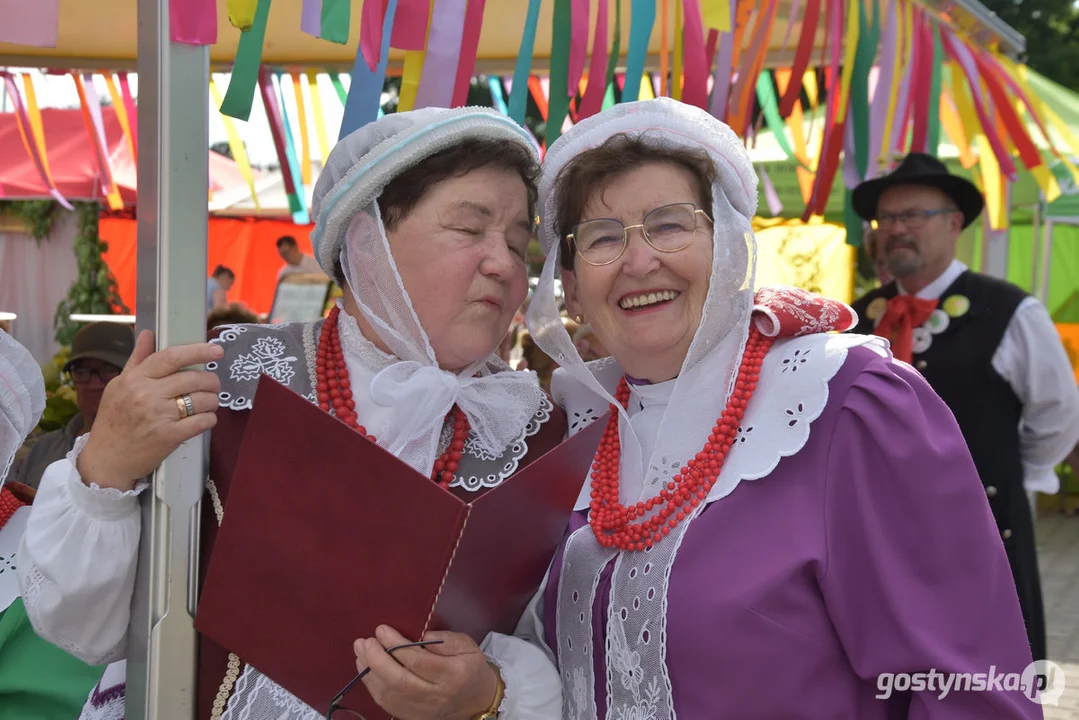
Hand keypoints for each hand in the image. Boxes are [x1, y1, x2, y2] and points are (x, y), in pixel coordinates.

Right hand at [77, 330, 223, 490]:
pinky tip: (203, 419)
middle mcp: (147, 395)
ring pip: (203, 399)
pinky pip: (203, 421)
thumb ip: (138, 360)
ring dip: (212, 400)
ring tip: (207, 403)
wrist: (106, 459)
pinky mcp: (169, 436)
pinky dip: (209, 419)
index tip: (215, 350)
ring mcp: (159, 416)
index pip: (171, 357)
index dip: (197, 351)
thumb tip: (147, 333)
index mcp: (135, 379)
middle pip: (193, 378)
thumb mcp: (119, 385)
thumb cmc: (113, 420)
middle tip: (213, 384)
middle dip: (211, 380)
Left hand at [353, 625, 498, 719]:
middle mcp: (436, 696)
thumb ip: (445, 640)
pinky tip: (366, 671)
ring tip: (360, 652)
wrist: (477, 701)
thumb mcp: (467, 646)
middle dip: (377, 660)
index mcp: (452, 674)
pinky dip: (373, 688)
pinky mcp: (413, 717)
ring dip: (370, 673)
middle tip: (365, 642)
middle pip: (399, 680)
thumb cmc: (469, 667)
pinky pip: (388, 704)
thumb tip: (420, 635)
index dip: (396, 645)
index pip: (418, 661)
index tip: (381, 630)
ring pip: (390, 694)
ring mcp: (423, 710)